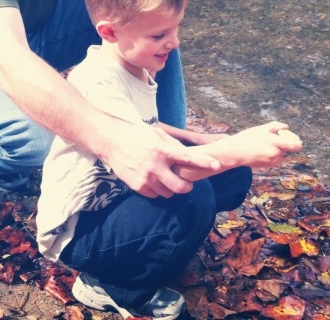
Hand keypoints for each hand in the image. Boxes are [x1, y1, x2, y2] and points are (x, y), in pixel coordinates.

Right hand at [102, 123, 219, 198]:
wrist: (112, 142)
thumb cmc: (137, 135)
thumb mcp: (156, 133)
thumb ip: (173, 145)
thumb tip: (187, 156)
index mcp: (162, 150)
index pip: (188, 159)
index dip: (204, 163)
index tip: (216, 165)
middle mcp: (155, 166)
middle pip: (181, 187)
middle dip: (187, 187)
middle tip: (187, 183)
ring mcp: (146, 178)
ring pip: (168, 193)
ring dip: (171, 188)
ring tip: (166, 179)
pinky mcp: (138, 186)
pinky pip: (155, 195)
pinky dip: (157, 190)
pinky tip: (154, 180)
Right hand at [227, 121, 302, 166]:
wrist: (235, 152)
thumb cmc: (247, 138)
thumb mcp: (261, 129)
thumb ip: (276, 126)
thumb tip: (286, 127)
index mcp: (276, 144)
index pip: (296, 145)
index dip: (296, 140)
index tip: (287, 136)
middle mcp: (277, 155)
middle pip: (287, 148)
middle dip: (282, 142)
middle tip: (270, 136)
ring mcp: (273, 162)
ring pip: (280, 153)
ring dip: (276, 148)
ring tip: (262, 143)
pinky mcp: (268, 166)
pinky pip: (274, 158)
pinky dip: (271, 154)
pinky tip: (260, 150)